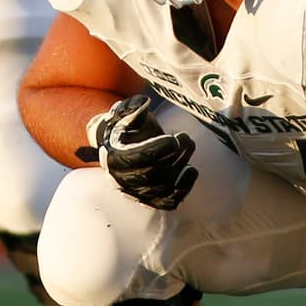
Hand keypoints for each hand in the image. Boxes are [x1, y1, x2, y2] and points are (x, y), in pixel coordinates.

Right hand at [81, 94, 197, 209]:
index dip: (157, 149)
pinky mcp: (151, 199)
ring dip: (180, 166)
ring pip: (162, 187)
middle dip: (172, 156)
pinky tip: (191, 170)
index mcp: (113, 157)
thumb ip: (130, 107)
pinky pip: (168, 201)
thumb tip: (142, 104)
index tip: (173, 139)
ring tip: (189, 146)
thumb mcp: (123, 113)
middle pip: (150, 175)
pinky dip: (183, 189)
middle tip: (183, 138)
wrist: (120, 145)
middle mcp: (122, 179)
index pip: (136, 159)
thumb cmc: (124, 128)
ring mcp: (137, 192)